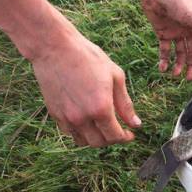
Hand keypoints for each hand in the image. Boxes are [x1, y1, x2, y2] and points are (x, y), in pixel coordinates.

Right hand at [30, 30, 140, 146]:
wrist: (55, 48)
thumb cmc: (88, 57)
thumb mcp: (115, 76)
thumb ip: (125, 104)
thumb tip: (136, 124)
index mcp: (101, 108)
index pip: (115, 136)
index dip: (125, 137)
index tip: (130, 133)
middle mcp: (83, 118)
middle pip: (99, 142)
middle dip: (112, 139)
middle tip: (118, 130)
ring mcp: (67, 117)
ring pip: (83, 141)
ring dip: (95, 138)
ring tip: (102, 126)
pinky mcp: (55, 114)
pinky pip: (69, 132)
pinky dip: (80, 132)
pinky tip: (86, 120)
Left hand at [136, 0, 191, 79]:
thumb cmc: (180, 2)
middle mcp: (190, 30)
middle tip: (189, 78)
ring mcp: (176, 32)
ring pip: (179, 53)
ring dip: (178, 64)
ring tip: (175, 75)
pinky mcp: (163, 33)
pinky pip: (165, 50)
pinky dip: (164, 59)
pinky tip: (163, 69)